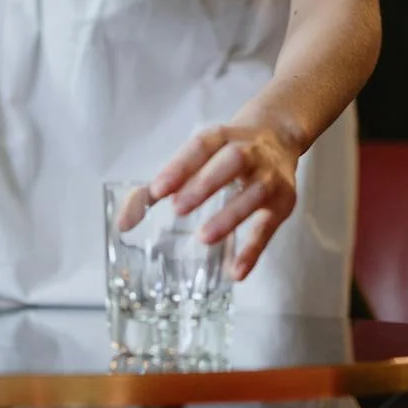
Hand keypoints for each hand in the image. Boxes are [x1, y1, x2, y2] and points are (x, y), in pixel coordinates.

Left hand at [144, 120, 299, 280]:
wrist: (277, 136)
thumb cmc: (224, 152)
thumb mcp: (198, 156)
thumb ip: (161, 185)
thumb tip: (124, 223)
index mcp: (222, 137)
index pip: (200, 146)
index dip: (180, 166)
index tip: (157, 189)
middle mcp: (249, 152)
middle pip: (231, 162)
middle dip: (205, 183)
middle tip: (178, 208)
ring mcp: (268, 177)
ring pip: (253, 193)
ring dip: (229, 215)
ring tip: (203, 238)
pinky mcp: (283, 203)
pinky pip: (268, 227)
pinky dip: (253, 250)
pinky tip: (235, 272)